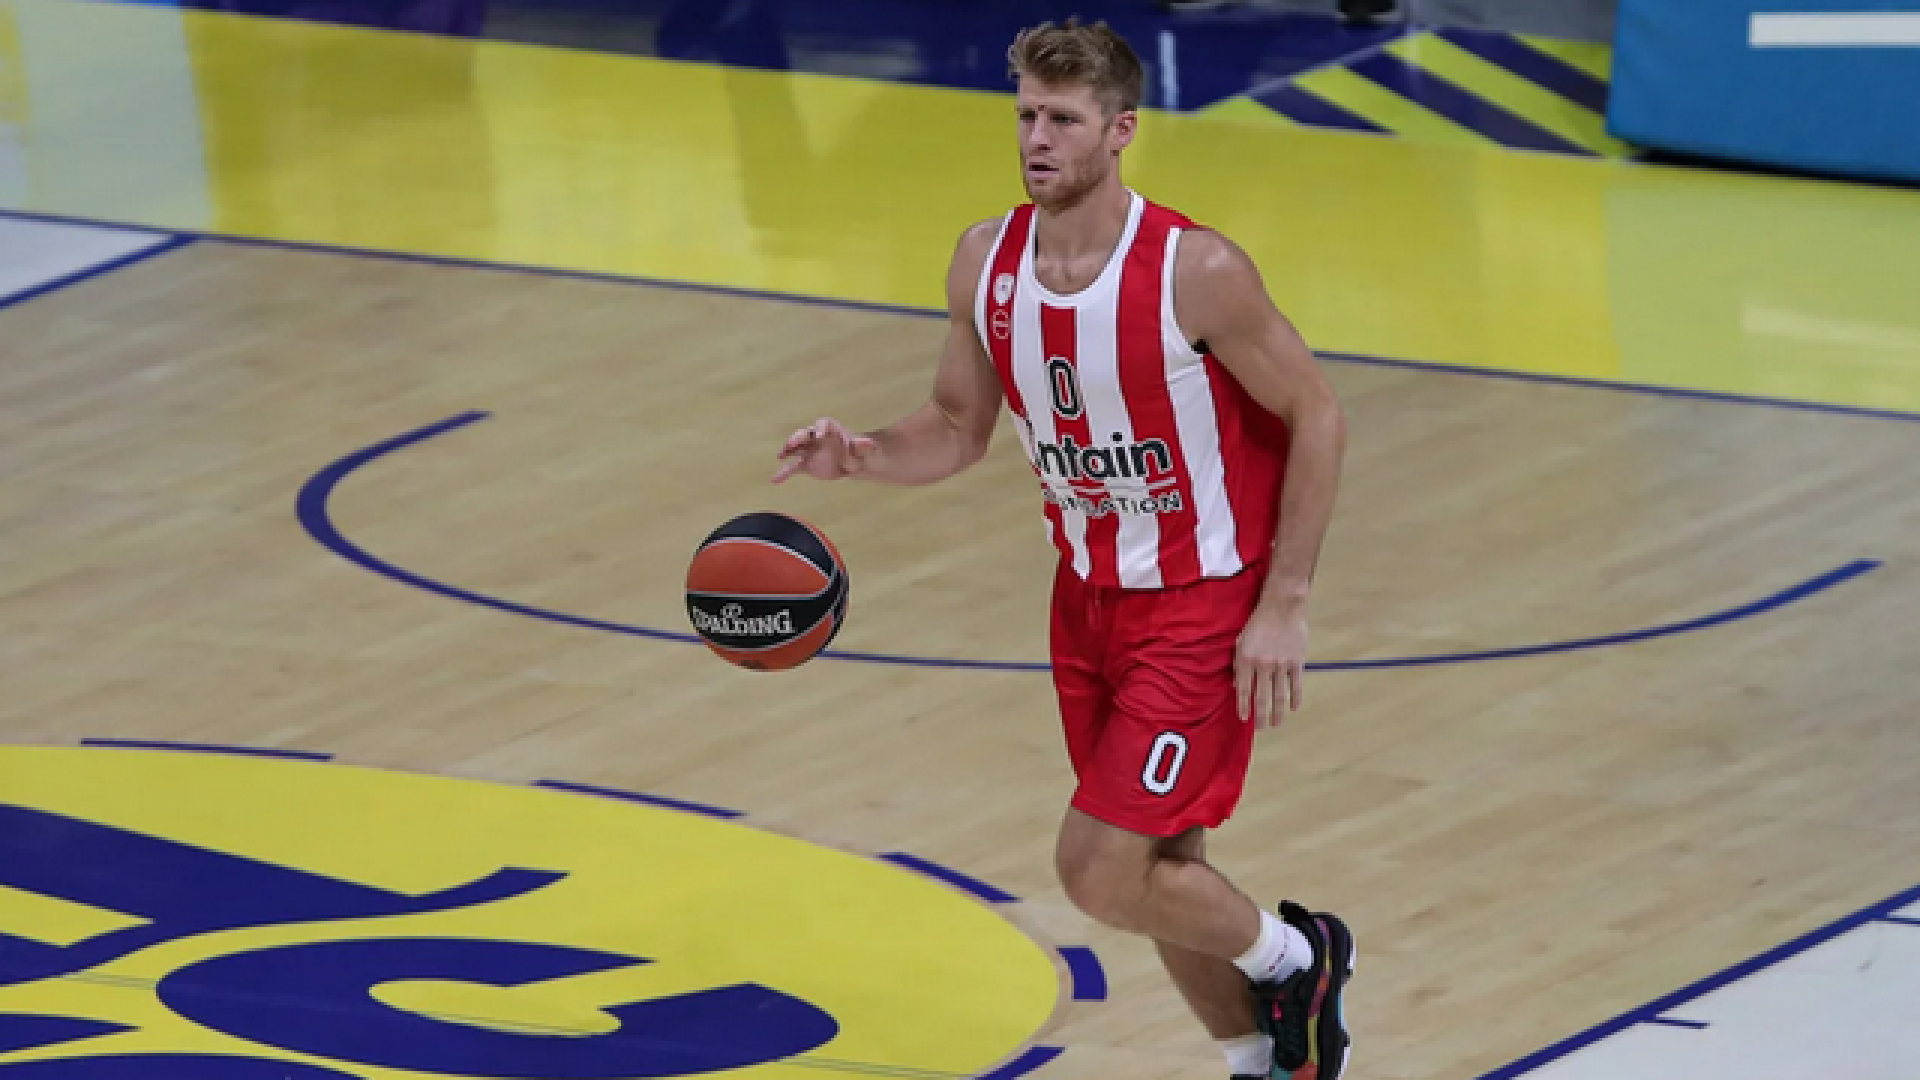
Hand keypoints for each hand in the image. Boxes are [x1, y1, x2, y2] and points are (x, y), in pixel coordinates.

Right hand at [772, 417, 875, 482]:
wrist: (851, 462)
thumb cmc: (856, 451)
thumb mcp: (862, 449)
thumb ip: (862, 446)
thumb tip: (869, 444)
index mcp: (830, 429)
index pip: (822, 425)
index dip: (820, 428)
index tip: (819, 434)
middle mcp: (815, 436)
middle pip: (804, 434)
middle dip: (798, 437)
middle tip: (792, 443)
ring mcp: (808, 450)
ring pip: (795, 448)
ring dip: (788, 450)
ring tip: (781, 455)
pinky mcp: (805, 464)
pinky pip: (792, 468)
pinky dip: (784, 473)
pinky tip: (775, 480)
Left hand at [1235, 597, 1308, 727]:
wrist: (1281, 607)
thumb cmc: (1257, 623)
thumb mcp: (1240, 642)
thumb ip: (1238, 665)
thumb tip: (1237, 687)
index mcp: (1246, 659)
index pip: (1244, 690)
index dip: (1244, 707)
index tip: (1244, 719)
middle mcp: (1263, 665)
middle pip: (1262, 697)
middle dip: (1261, 716)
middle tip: (1262, 728)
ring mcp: (1281, 664)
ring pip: (1280, 695)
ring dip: (1278, 712)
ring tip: (1277, 723)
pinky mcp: (1297, 661)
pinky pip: (1296, 685)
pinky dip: (1295, 698)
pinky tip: (1294, 708)